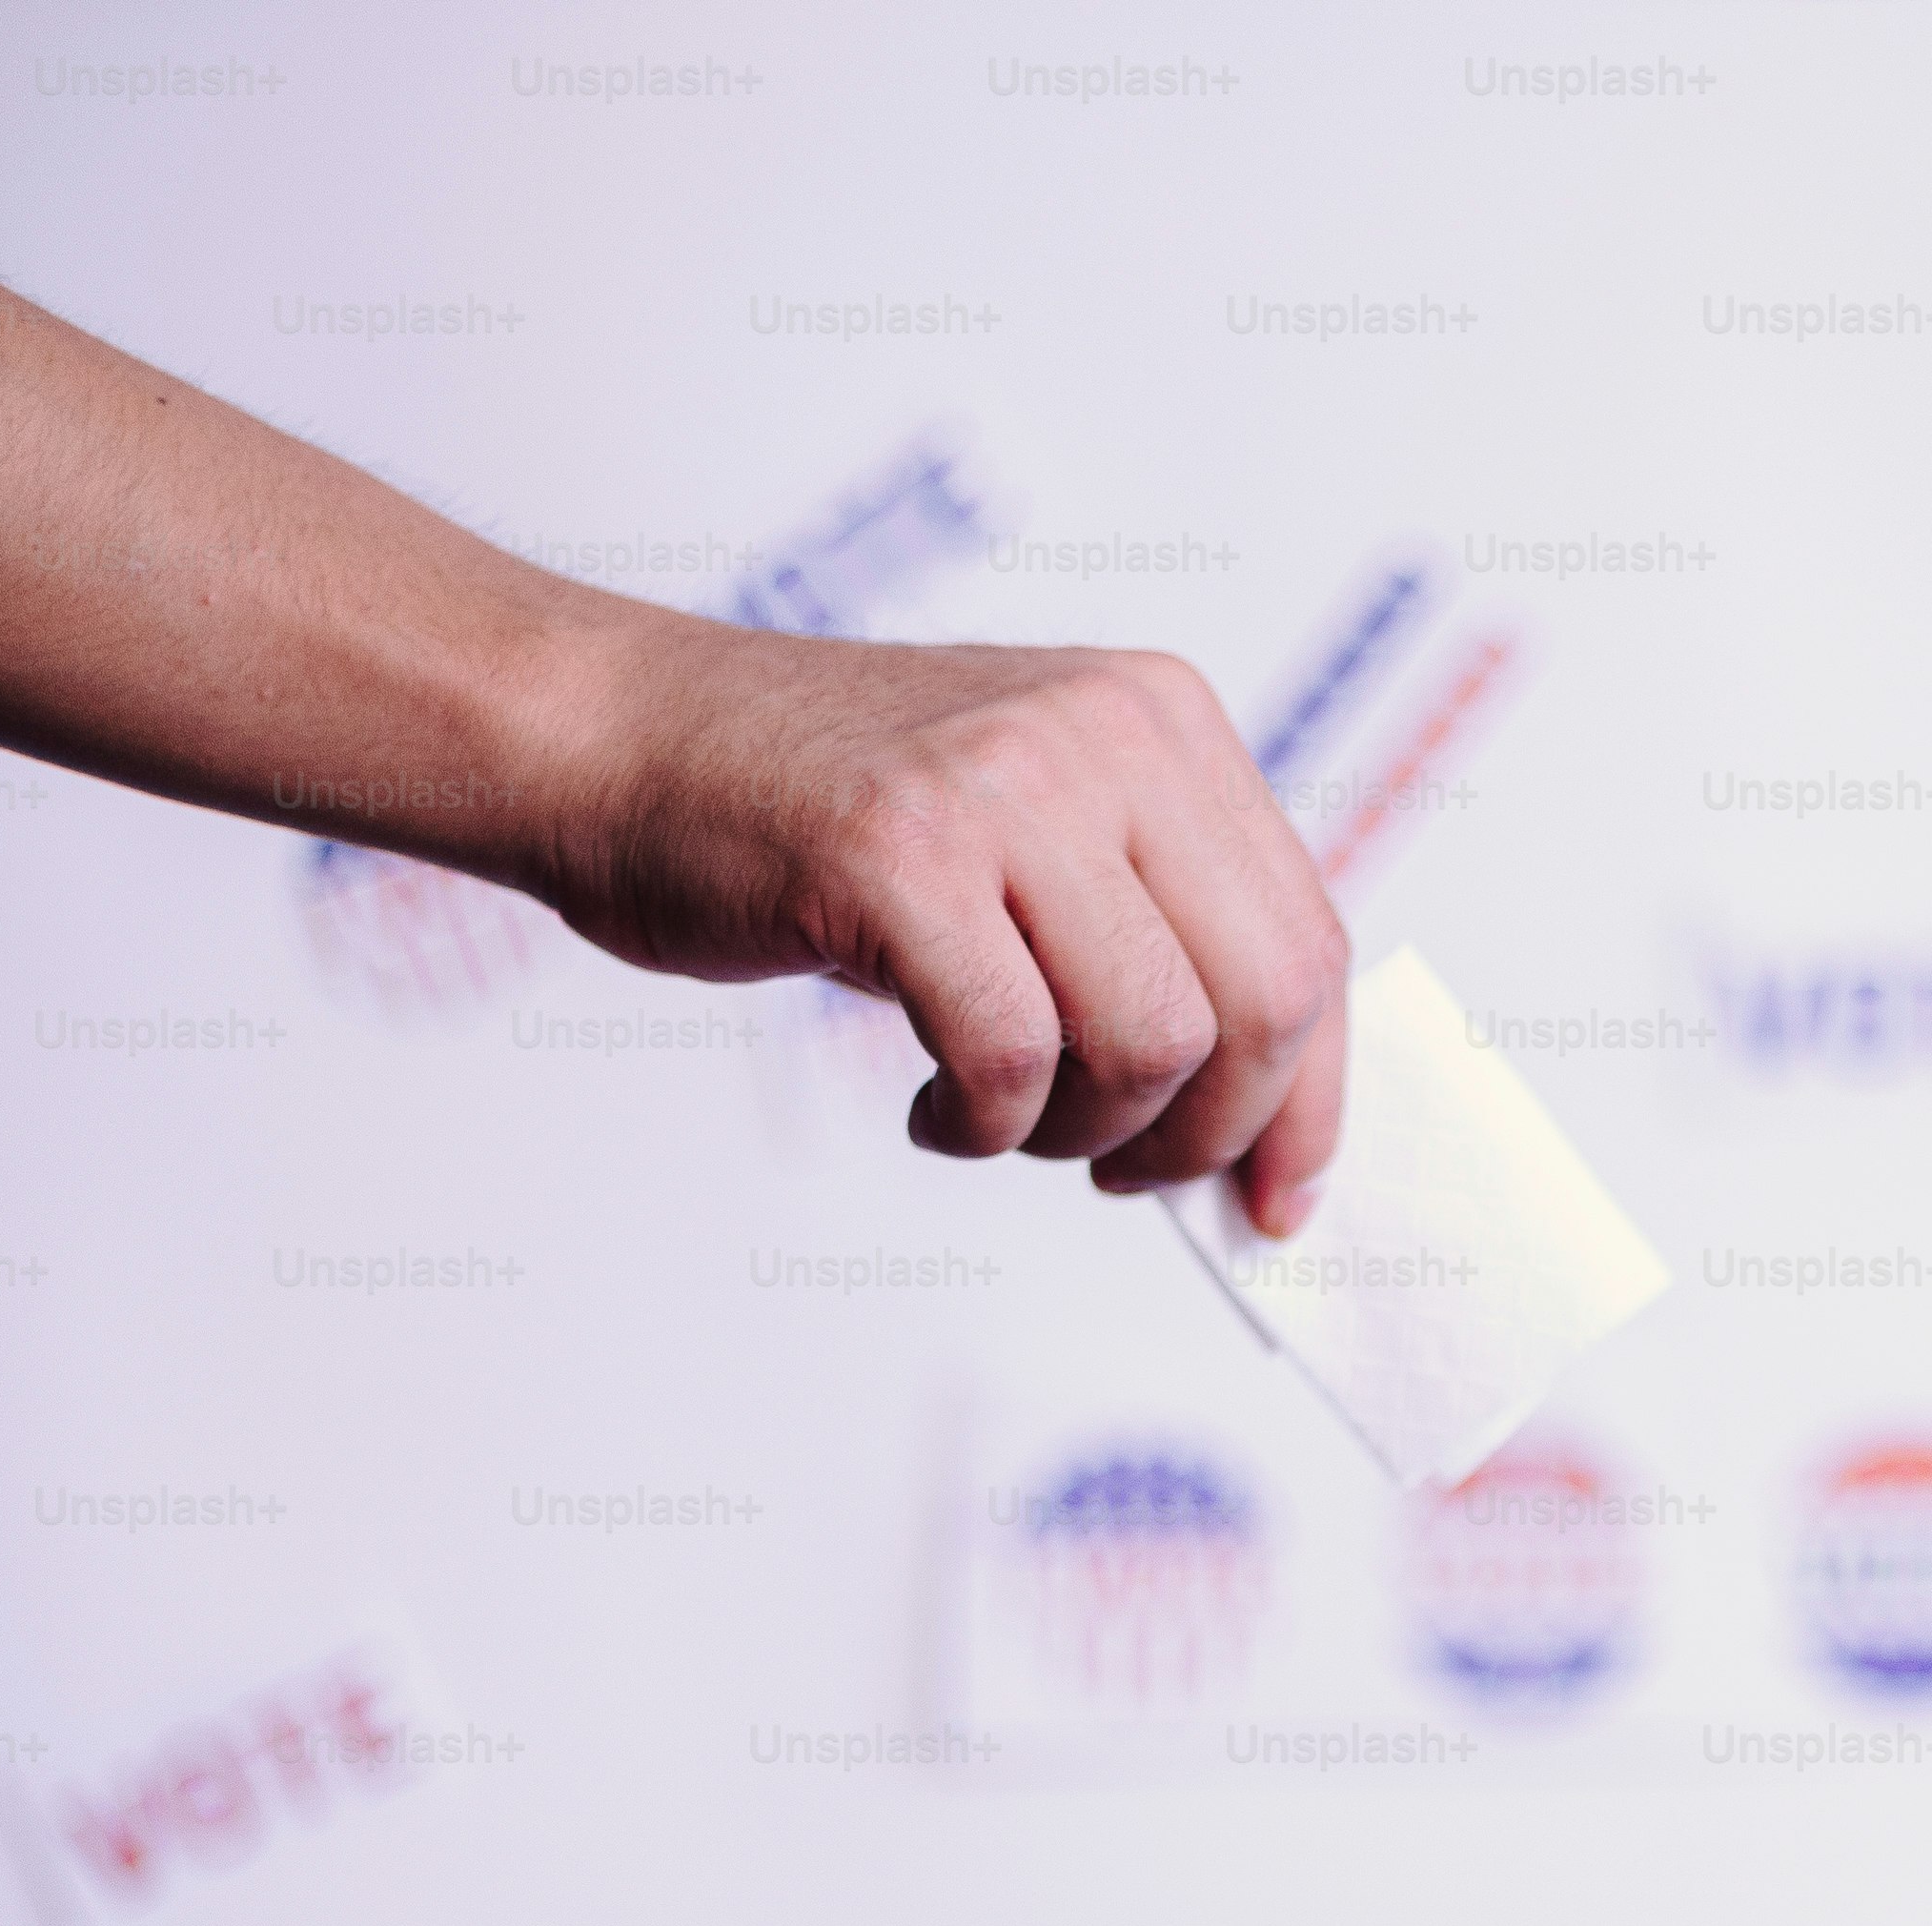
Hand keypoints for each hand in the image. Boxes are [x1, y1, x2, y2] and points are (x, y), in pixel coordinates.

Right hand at [530, 620, 1347, 1231]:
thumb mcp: (1039, 827)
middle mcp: (1108, 732)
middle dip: (1203, 1135)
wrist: (622, 736)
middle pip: (1260, 1002)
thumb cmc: (824, 816)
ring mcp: (1005, 783)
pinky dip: (984, 1125)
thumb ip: (1155, 926)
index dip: (1308, 1100)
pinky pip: (1013, 1057)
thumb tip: (1260, 1117)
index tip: (1273, 1199)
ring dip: (1082, 1135)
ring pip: (1152, 1042)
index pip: (1310, 942)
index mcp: (1166, 720)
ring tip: (1000, 1116)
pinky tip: (933, 1106)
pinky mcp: (900, 853)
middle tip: (1116, 1174)